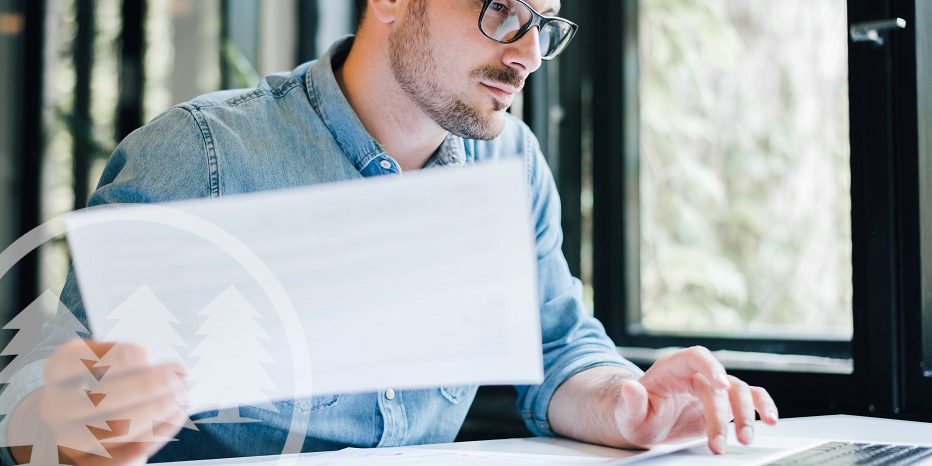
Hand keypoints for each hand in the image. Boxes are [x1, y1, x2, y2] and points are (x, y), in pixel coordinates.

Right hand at [13, 340, 190, 464]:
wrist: (77, 417)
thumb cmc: (101, 380)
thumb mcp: (106, 360)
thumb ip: (127, 360)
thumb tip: (162, 368)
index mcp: (59, 370)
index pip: (73, 361)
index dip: (110, 358)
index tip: (143, 354)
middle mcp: (56, 405)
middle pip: (98, 399)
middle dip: (145, 387)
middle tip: (176, 377)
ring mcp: (68, 438)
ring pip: (114, 429)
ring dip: (155, 412)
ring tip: (180, 397)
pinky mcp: (87, 461)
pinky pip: (123, 455)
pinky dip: (155, 436)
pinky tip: (174, 417)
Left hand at [614, 346, 777, 453]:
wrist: (647, 425)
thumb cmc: (637, 416)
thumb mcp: (628, 414)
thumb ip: (631, 401)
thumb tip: (629, 386)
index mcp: (672, 368)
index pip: (696, 357)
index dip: (711, 367)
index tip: (720, 385)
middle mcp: (696, 374)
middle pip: (720, 384)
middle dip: (722, 414)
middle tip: (719, 443)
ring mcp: (713, 388)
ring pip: (739, 391)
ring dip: (745, 415)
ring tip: (744, 439)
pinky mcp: (724, 404)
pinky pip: (751, 398)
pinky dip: (763, 406)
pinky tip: (770, 420)